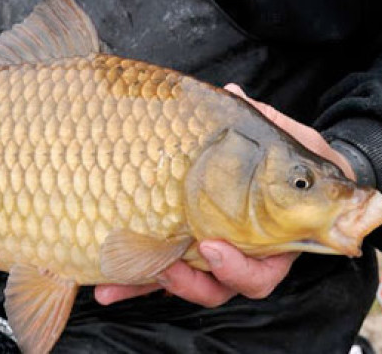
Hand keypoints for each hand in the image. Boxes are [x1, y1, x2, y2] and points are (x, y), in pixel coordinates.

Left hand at [95, 83, 354, 306]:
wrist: (264, 161)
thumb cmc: (278, 154)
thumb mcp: (276, 138)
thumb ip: (262, 123)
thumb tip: (234, 93)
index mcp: (270, 241)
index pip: (259, 273)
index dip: (237, 269)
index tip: (212, 247)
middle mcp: (238, 255)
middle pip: (218, 288)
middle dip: (190, 284)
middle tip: (167, 268)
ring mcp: (204, 256)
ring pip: (182, 284)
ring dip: (152, 283)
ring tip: (119, 280)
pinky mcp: (177, 253)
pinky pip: (156, 272)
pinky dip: (131, 280)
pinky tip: (102, 287)